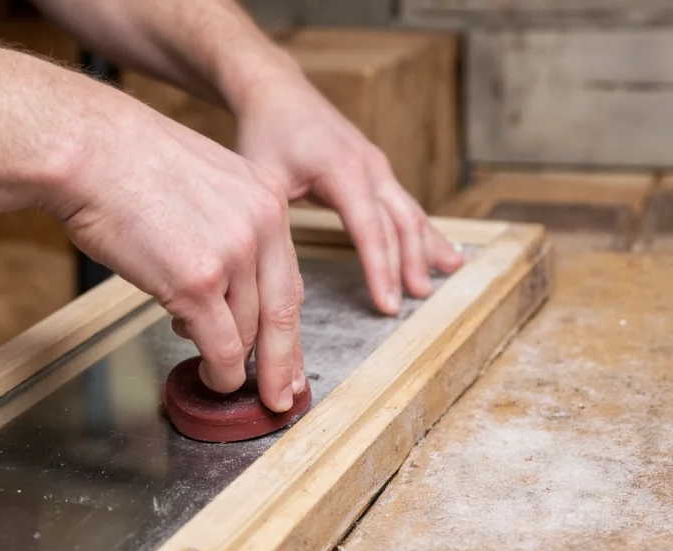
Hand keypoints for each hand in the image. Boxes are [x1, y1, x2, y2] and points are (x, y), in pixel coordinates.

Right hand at [53, 102, 304, 411]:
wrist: (86, 147)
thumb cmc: (127, 164)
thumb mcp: (202, 185)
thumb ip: (227, 232)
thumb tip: (223, 288)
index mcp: (268, 199)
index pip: (289, 278)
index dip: (289, 326)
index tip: (290, 355)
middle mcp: (262, 225)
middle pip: (283, 312)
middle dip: (283, 363)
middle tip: (282, 394)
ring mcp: (233, 253)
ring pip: (248, 334)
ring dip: (234, 363)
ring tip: (218, 372)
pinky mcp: (198, 281)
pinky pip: (221, 347)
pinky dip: (219, 372)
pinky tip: (211, 377)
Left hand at [234, 72, 463, 314]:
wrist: (276, 91)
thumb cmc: (265, 133)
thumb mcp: (263, 178)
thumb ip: (277, 222)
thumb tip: (280, 274)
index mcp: (344, 170)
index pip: (370, 230)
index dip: (381, 270)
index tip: (387, 305)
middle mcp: (370, 166)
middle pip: (399, 224)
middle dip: (409, 265)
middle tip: (416, 302)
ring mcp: (377, 166)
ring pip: (409, 213)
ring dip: (425, 249)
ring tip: (441, 279)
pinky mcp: (376, 169)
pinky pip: (404, 204)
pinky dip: (424, 231)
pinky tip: (441, 252)